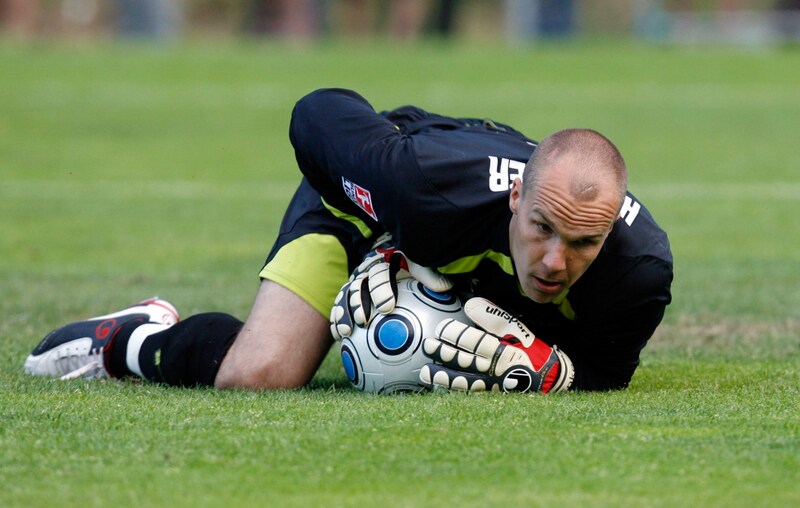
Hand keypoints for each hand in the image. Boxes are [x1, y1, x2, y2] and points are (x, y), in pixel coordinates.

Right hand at [330, 235, 451, 340]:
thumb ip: (429, 275)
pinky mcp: (348, 292)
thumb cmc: (411, 264)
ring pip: (345, 296)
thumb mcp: (421, 264)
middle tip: (363, 321)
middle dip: (359, 303)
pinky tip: (339, 337)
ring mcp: (355, 281)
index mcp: (384, 262)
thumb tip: (445, 287)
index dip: (382, 290)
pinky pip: (340, 305)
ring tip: (345, 332)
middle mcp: (366, 270)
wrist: (392, 253)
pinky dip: (338, 319)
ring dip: (343, 313)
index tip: (387, 308)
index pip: (381, 274)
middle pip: (359, 286)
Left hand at [420, 297, 573, 392]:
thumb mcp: (515, 329)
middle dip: (444, 353)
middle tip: (427, 345)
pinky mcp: (490, 395)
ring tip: (425, 372)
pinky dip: (453, 391)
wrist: (549, 378)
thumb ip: (493, 317)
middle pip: (466, 360)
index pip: (475, 341)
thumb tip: (469, 304)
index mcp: (502, 350)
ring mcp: (492, 384)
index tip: (441, 327)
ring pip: (464, 380)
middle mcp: (495, 369)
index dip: (456, 334)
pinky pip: (469, 394)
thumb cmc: (529, 349)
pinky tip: (438, 388)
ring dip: (443, 376)